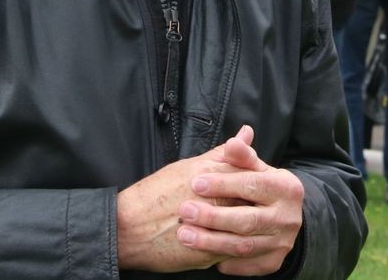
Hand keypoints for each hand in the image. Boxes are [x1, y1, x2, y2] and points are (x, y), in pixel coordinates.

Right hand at [116, 138, 246, 271]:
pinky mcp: (210, 254)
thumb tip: (247, 133)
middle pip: (253, 202)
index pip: (252, 175)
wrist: (128, 229)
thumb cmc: (154, 195)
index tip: (259, 183)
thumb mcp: (189, 166)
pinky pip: (234, 250)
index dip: (259, 178)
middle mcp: (217, 203)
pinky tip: (232, 239)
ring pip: (247, 229)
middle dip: (258, 203)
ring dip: (249, 225)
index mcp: (213, 178)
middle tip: (258, 203)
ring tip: (244, 222)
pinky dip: (236, 244)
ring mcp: (215, 230)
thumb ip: (223, 152)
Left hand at [176, 126, 304, 276]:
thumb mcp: (256, 168)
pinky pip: (247, 265)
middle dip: (213, 217)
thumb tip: (236, 139)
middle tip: (185, 211)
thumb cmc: (261, 186)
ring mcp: (283, 242)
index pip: (252, 185)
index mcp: (287, 188)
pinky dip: (226, 262)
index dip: (223, 184)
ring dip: (211, 242)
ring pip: (243, 246)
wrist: (282, 215)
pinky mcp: (274, 261)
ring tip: (184, 235)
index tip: (195, 183)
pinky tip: (204, 255)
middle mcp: (289, 217)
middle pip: (247, 220)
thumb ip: (242, 156)